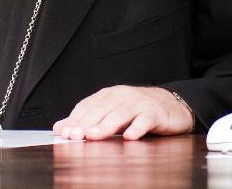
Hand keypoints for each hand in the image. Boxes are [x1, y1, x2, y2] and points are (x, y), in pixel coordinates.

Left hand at [53, 85, 193, 139]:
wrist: (171, 105)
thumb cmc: (137, 111)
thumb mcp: (110, 113)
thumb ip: (86, 120)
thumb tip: (60, 128)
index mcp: (107, 95)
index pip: (87, 106)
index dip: (74, 119)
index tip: (64, 132)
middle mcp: (121, 96)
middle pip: (101, 108)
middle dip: (86, 122)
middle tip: (75, 135)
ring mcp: (139, 103)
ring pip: (120, 113)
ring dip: (106, 125)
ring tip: (94, 136)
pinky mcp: (155, 113)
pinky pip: (145, 120)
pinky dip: (137, 128)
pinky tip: (130, 137)